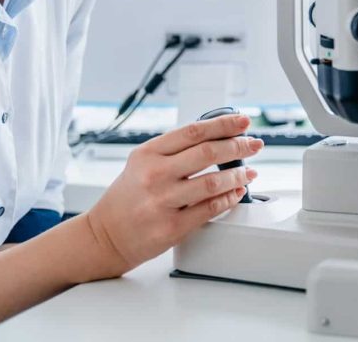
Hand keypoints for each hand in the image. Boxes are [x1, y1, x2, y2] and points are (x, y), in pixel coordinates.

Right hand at [84, 113, 262, 277]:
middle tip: (254, 144)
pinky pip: (210, 209)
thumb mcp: (143, 161)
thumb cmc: (129, 195)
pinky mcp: (170, 228)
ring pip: (213, 182)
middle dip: (238, 146)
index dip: (224, 124)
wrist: (104, 236)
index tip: (243, 122)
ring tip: (249, 171)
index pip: (194, 131)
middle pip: (208, 152)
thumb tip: (218, 135)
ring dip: (238, 174)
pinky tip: (237, 191)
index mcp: (148, 153)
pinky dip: (229, 198)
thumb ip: (175, 149)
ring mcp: (162, 202)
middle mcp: (154, 175)